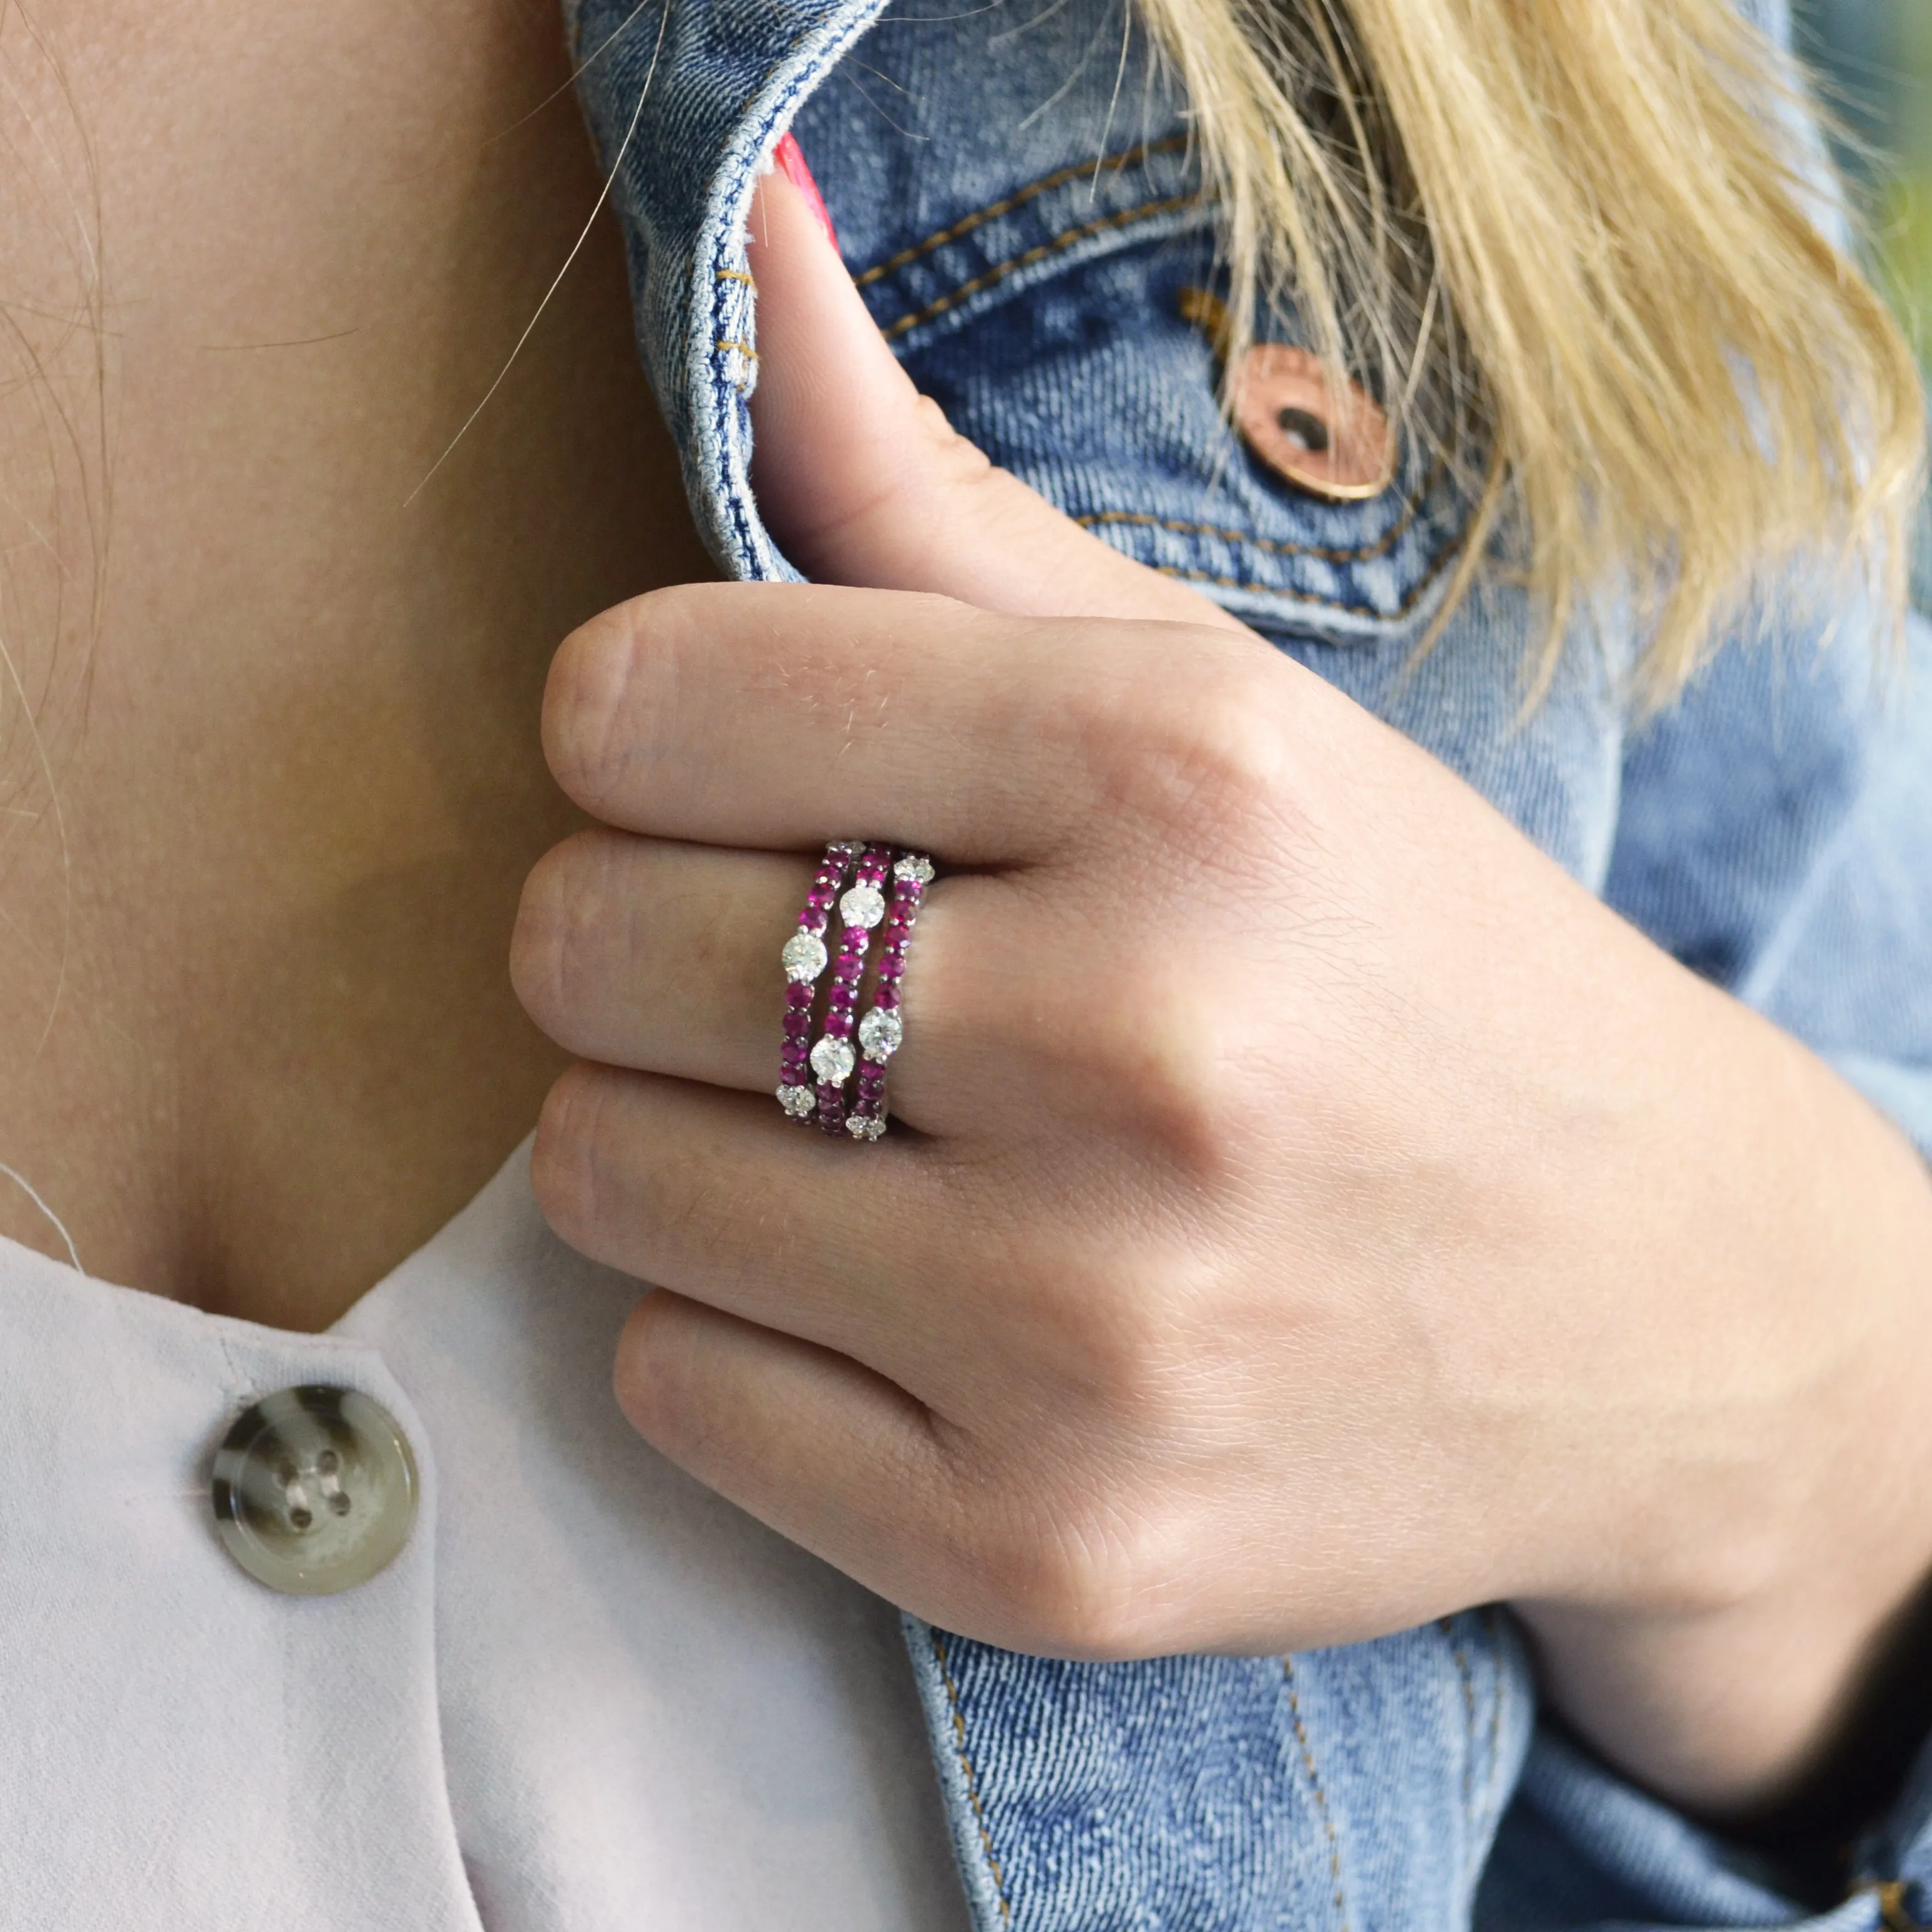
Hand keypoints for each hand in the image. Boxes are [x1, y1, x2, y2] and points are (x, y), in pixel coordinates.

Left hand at [513, 168, 1931, 1817]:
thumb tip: (751, 235)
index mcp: (1190, 779)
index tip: (721, 775)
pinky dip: (737, 1327)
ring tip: (847, 1133)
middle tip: (782, 962)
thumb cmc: (1403, 973)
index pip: (645, 698)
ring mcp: (1091, 1334)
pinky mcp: (1045, 1546)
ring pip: (601, 1174)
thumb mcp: (1212, 702)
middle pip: (589, 942)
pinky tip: (897, 1297)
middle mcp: (1146, 1051)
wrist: (1659, 1319)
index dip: (638, 730)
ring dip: (673, 1129)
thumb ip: (929, 490)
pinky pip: (676, 1388)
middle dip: (635, 933)